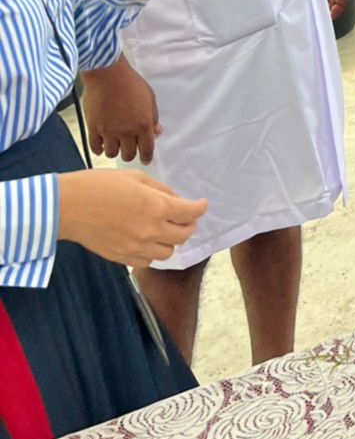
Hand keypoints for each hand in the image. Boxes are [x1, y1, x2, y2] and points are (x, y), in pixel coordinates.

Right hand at [56, 169, 206, 267]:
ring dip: (171, 241)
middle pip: (184, 236)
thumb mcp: (135, 177)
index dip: (200, 208)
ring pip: (168, 252)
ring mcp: (137, 247)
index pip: (190, 213)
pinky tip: (147, 241)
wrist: (68, 207)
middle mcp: (151, 231)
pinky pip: (148, 261)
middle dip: (188, 225)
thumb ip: (160, 190)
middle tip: (184, 218)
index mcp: (156, 207)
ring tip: (164, 230)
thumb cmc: (100, 186)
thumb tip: (175, 199)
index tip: (201, 205)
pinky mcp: (123, 258)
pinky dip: (152, 252)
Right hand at [82, 56, 160, 163]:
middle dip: (130, 153)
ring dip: (114, 151)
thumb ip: (153, 117)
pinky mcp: (93, 127)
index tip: (145, 160)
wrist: (107, 74)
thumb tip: (156, 132)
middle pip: (129, 155)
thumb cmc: (130, 83)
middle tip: (129, 148)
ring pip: (112, 154)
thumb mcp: (150, 98)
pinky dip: (99, 149)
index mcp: (143, 124)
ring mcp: (109, 131)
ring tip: (115, 144)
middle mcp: (127, 131)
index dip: (147, 157)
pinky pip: (95, 148)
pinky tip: (102, 144)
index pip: (147, 150)